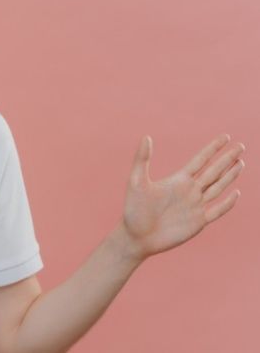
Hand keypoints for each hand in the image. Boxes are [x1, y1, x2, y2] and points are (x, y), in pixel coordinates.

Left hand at [120, 134, 244, 260]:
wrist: (137, 237)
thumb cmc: (133, 210)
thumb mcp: (137, 182)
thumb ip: (142, 159)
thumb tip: (146, 137)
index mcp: (178, 180)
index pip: (200, 160)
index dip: (212, 148)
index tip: (225, 137)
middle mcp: (189, 191)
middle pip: (213, 171)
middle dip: (227, 159)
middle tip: (241, 146)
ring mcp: (195, 206)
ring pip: (218, 188)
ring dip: (229, 176)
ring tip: (240, 163)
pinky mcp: (198, 222)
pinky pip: (217, 210)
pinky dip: (227, 203)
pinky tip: (235, 193)